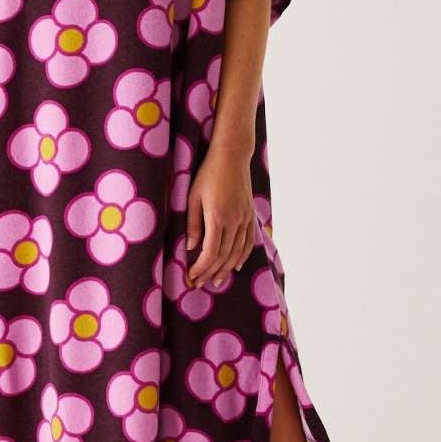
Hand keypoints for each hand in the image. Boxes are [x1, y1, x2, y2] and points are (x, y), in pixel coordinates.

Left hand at [184, 147, 256, 288]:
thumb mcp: (193, 197)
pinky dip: (242, 255)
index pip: (211, 252)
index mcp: (218, 217)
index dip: (201, 267)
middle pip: (224, 255)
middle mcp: (234, 221)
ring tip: (217, 281)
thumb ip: (193, 224)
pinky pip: (248, 241)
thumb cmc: (208, 174)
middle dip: (211, 272)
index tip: (192, 276)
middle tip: (200, 284)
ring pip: (237, 251)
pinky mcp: (250, 215)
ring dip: (226, 268)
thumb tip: (191, 247)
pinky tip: (236, 265)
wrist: (232, 157)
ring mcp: (244, 218)